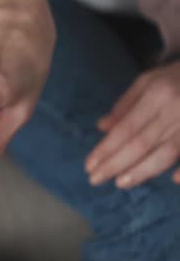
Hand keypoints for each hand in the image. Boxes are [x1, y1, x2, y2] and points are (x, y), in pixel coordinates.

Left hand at [86, 62, 179, 188]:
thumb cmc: (177, 76)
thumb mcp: (148, 81)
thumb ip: (125, 105)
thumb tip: (102, 127)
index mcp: (157, 94)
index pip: (126, 128)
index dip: (106, 148)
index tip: (89, 165)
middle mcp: (175, 109)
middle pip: (142, 143)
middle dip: (116, 164)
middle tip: (95, 180)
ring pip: (167, 152)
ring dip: (143, 171)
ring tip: (121, 183)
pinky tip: (175, 181)